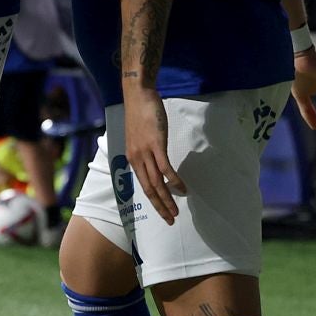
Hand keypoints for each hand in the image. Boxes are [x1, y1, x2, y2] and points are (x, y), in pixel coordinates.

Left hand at [121, 87, 185, 224]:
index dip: (154, 201)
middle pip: (149, 189)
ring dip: (168, 198)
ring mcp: (146, 152)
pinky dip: (174, 181)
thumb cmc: (140, 114)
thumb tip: (155, 162)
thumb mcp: (139, 137)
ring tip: (177, 210)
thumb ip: (145, 152)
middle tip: (171, 220)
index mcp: (133, 158)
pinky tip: (183, 189)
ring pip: (157, 182)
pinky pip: (165, 168)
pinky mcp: (156, 144)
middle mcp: (137, 158)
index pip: (143, 186)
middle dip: (161, 206)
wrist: (138, 95)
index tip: (163, 213)